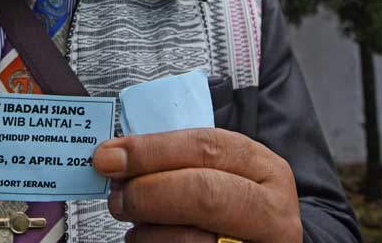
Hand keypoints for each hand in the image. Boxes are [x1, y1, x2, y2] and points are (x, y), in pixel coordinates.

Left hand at [93, 129, 301, 242]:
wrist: (254, 242)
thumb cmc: (230, 202)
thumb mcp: (219, 171)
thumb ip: (175, 161)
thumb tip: (116, 158)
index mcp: (264, 169)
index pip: (204, 148)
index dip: (151, 151)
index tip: (110, 156)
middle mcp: (271, 212)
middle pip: (203, 193)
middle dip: (148, 192)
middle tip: (117, 196)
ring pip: (191, 239)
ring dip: (147, 230)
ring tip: (132, 221)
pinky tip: (149, 240)